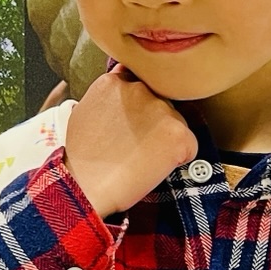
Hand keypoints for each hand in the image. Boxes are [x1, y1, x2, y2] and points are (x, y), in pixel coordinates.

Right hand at [63, 66, 197, 217]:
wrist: (86, 188)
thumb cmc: (81, 158)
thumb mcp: (85, 111)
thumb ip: (107, 97)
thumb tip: (121, 96)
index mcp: (114, 82)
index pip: (140, 84)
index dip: (138, 107)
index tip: (133, 122)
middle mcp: (139, 89)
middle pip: (161, 101)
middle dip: (154, 120)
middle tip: (136, 144)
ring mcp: (161, 110)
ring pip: (176, 122)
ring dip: (166, 138)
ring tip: (142, 157)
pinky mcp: (178, 133)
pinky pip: (189, 144)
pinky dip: (179, 157)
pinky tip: (155, 167)